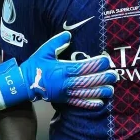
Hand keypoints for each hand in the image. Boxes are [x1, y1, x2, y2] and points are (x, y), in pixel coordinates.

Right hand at [0, 31, 118, 108]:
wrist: (24, 84)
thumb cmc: (35, 66)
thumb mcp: (44, 51)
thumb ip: (56, 42)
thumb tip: (68, 35)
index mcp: (62, 69)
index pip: (82, 67)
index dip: (96, 65)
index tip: (106, 61)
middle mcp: (65, 82)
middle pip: (87, 81)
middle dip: (102, 78)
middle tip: (114, 75)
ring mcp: (65, 93)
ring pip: (86, 93)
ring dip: (99, 91)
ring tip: (111, 90)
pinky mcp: (64, 100)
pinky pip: (79, 103)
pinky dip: (90, 103)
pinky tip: (100, 103)